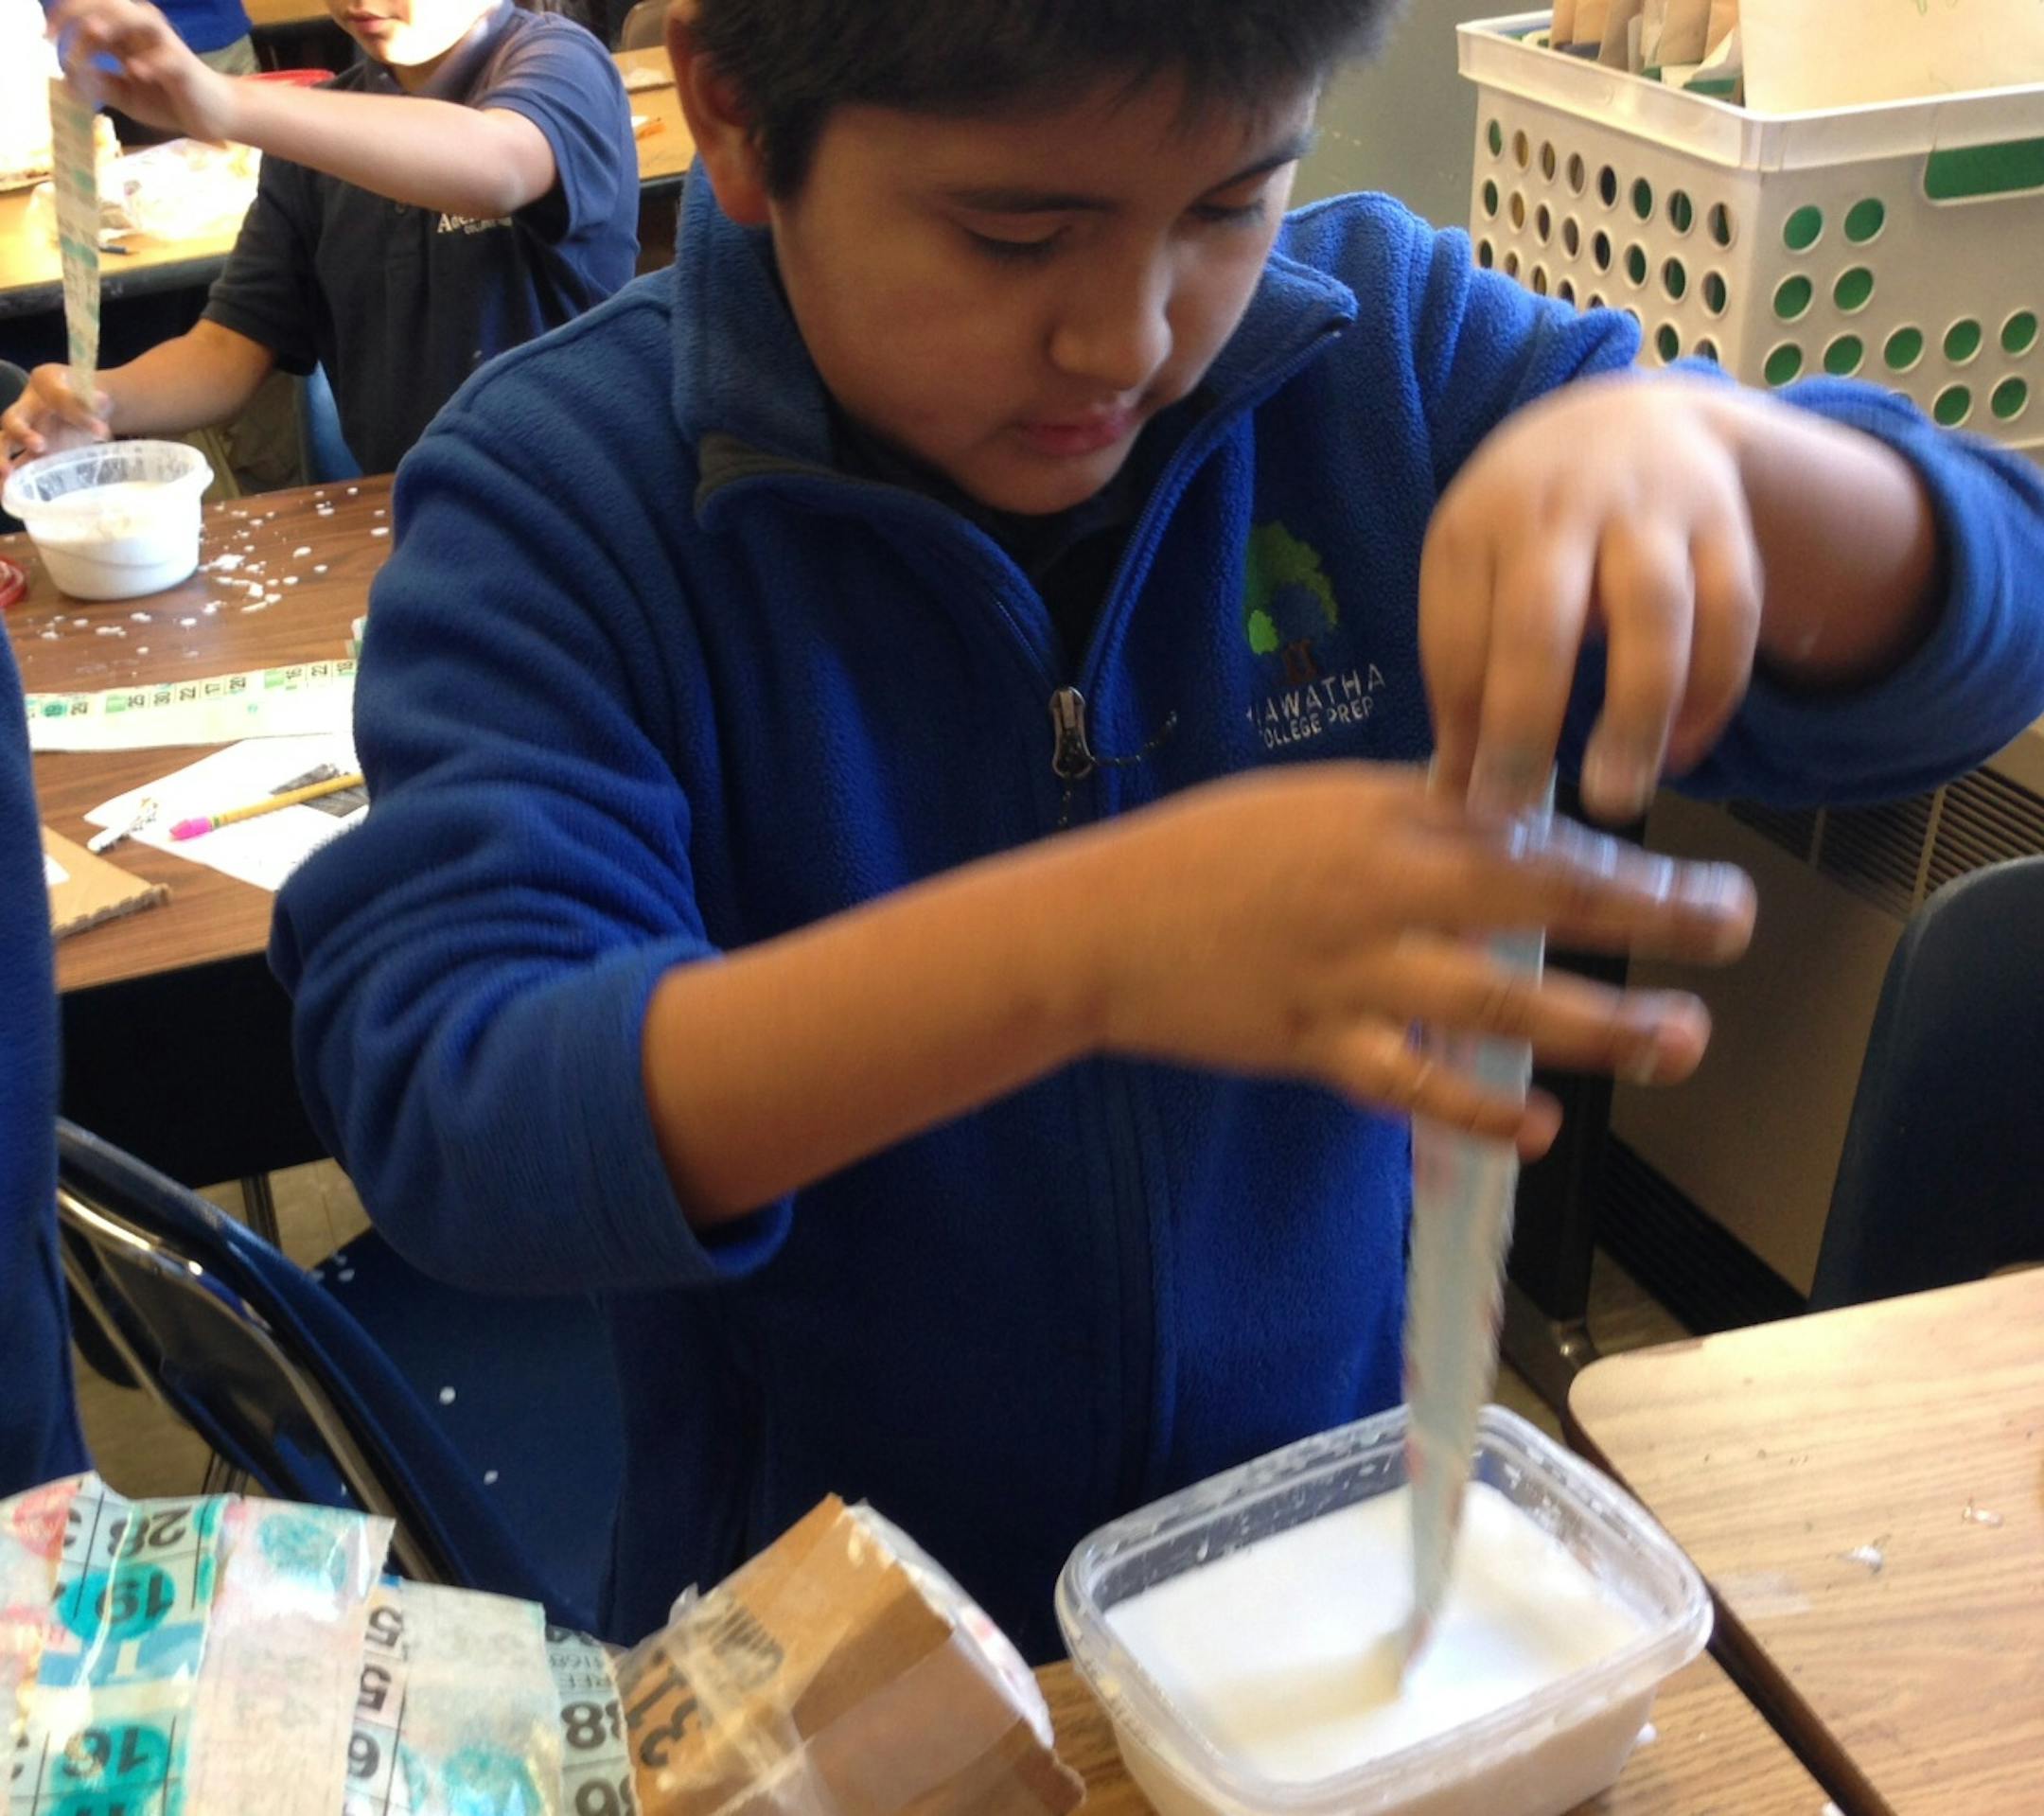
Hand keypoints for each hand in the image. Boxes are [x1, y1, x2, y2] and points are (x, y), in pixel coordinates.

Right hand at [0, 364, 110, 476]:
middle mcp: (28, 409)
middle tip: (39, 446)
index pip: (57, 396)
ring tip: (6, 475)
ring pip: (6, 444)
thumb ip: (93, 401)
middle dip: (22, 433)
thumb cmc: (84, 393)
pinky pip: (17, 466)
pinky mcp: (32, 454)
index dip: (78, 413)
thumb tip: (102, 401)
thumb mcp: (91, 392)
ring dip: (3, 459)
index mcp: (44, 385)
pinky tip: (7, 496)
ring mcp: (27, 433)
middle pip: (13, 420)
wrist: (85, 404)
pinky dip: (10, 481)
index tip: (101, 431)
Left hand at [47, 0, 239, 142]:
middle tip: (55, 35)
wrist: (212, 116)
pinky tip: (135, 72)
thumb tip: (67, 80)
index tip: (47, 35)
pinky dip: (150, 63)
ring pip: (139, 19)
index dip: (65, 16)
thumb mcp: (124, 94)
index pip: (92, 10)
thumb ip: (98, 84)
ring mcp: (166, 46)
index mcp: (126, 34)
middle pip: (109, 5)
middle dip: (79, 13)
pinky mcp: (185, 67)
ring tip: (93, 33)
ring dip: (113, 22)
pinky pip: (167, 59)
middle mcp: (144, 32)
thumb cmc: (168, 100)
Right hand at [1087, 765, 1754, 1155]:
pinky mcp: (1315, 1045)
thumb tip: (1514, 825)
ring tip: (1676, 1041)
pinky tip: (1540, 1126)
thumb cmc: (1207, 852)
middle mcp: (1383, 893)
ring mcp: (1352, 975)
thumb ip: (1416, 817)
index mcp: (1388, 823)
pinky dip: (1479, 1108)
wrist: (1099, 925)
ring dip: (1597, 1025)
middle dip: (1648, 924)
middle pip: (1540, 906)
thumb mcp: (1317, 804)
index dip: (1634, 867)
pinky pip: (1413, 1084)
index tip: (1706, 889)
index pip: (1536, 839)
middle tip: (1730, 940)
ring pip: (1497, 1002)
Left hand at [1421, 374, 1762, 824]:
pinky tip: (1680, 752)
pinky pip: (1730, 614)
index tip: (1471, 804)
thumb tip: (1452, 791)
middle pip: (1541, 624)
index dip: (1463, 727)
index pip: (1460, 637)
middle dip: (1529, 723)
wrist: (1629, 417)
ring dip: (1637, 714)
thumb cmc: (1527, 523)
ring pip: (1653, 617)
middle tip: (1524, 810)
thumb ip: (1463, 668)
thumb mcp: (1473, 566)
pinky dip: (1712, 691)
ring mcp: (1650, 510)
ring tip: (1619, 797)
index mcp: (1479, 523)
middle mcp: (1561, 509)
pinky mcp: (1724, 524)